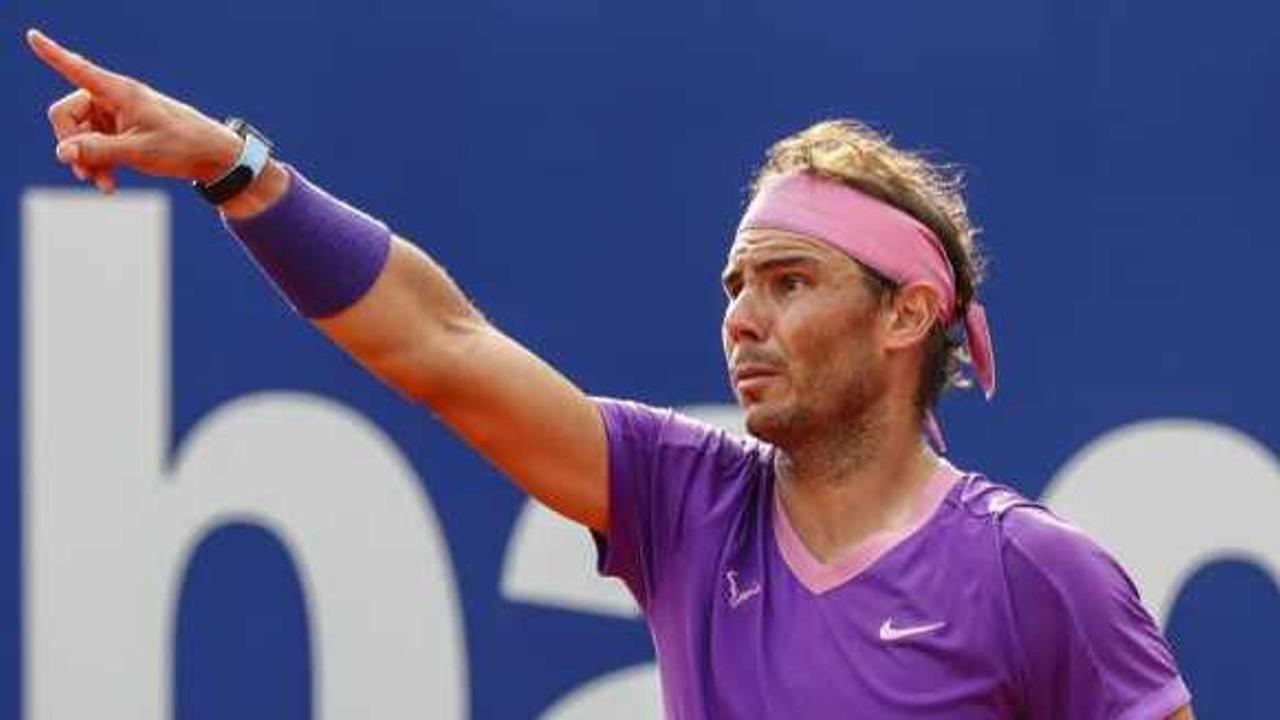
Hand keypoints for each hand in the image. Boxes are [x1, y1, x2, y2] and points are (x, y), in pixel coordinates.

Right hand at [26, 28, 241, 192]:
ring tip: (103, 184)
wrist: (214, 157)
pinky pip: (95, 144)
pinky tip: (108, 184)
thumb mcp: (138, 152)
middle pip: (67, 115)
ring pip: (80, 135)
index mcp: (119, 92)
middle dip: (73, 145)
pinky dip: (98, 163)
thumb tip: (61, 152)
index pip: (77, 69)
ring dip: (87, 160)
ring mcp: (116, 115)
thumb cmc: (182, 147)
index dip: (52, 53)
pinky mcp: (121, 130)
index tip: (32, 35)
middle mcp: (114, 98)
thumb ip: (98, 151)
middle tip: (85, 173)